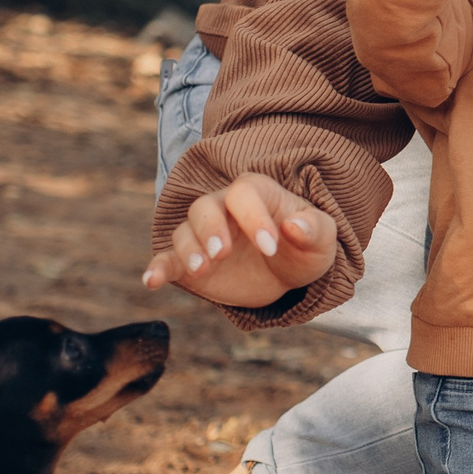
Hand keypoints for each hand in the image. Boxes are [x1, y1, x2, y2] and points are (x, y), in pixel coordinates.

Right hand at [142, 172, 339, 307]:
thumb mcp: (320, 239)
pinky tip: (151, 280)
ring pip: (184, 233)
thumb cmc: (303, 246)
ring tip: (202, 269)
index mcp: (255, 193)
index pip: (244, 193)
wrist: (285, 271)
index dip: (254, 217)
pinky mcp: (189, 262)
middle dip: (210, 229)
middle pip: (203, 208)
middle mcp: (222, 208)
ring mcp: (203, 235)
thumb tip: (296, 225)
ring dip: (189, 250)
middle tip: (222, 253)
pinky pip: (167, 259)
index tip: (270, 247)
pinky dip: (157, 268)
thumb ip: (314, 228)